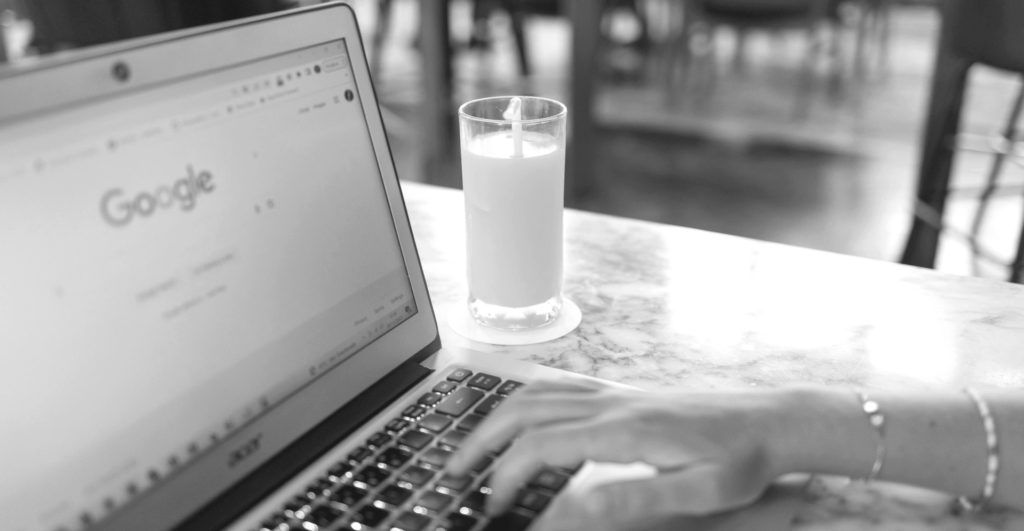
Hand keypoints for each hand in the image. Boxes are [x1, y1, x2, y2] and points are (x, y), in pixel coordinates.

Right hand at [446, 379, 786, 530]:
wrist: (769, 421)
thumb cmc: (740, 461)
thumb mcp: (700, 493)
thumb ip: (636, 498)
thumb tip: (573, 508)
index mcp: (625, 430)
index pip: (542, 446)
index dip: (507, 476)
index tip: (492, 504)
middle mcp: (611, 404)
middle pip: (525, 411)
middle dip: (482, 441)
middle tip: (456, 472)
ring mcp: (614, 394)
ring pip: (536, 394)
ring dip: (496, 418)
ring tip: (473, 448)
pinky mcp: (621, 393)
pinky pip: (559, 387)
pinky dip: (524, 401)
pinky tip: (517, 418)